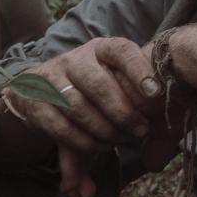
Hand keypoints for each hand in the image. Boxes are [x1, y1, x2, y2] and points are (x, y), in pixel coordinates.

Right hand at [3, 38, 164, 196]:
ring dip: (103, 130)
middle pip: (99, 84)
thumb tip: (160, 133)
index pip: (121, 50)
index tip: (155, 93)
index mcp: (100, 49)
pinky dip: (82, 142)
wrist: (39, 89)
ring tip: (117, 141)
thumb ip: (130, 106)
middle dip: (122, 113)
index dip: (139, 70)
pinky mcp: (36, 103)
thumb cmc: (90, 90)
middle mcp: (75, 60)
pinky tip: (98, 147)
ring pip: (79, 108)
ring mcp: (52, 80)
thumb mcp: (110, 87)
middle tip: (140, 131)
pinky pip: (61, 126)